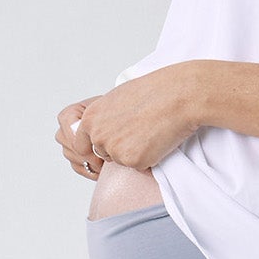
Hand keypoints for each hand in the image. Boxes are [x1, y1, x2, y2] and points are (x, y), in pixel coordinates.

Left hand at [55, 64, 198, 177]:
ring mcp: (114, 150)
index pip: (81, 145)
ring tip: (149, 132)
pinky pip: (139, 167)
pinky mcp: (133, 161)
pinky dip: (149, 158)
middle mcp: (98, 136)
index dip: (97, 146)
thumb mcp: (116, 98)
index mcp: (90, 118)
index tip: (110, 144)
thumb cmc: (152, 92)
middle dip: (119, 148)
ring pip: (121, 161)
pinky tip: (157, 140)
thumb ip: (104, 117)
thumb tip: (103, 128)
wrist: (176, 96)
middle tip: (138, 132)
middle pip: (103, 154)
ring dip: (134, 153)